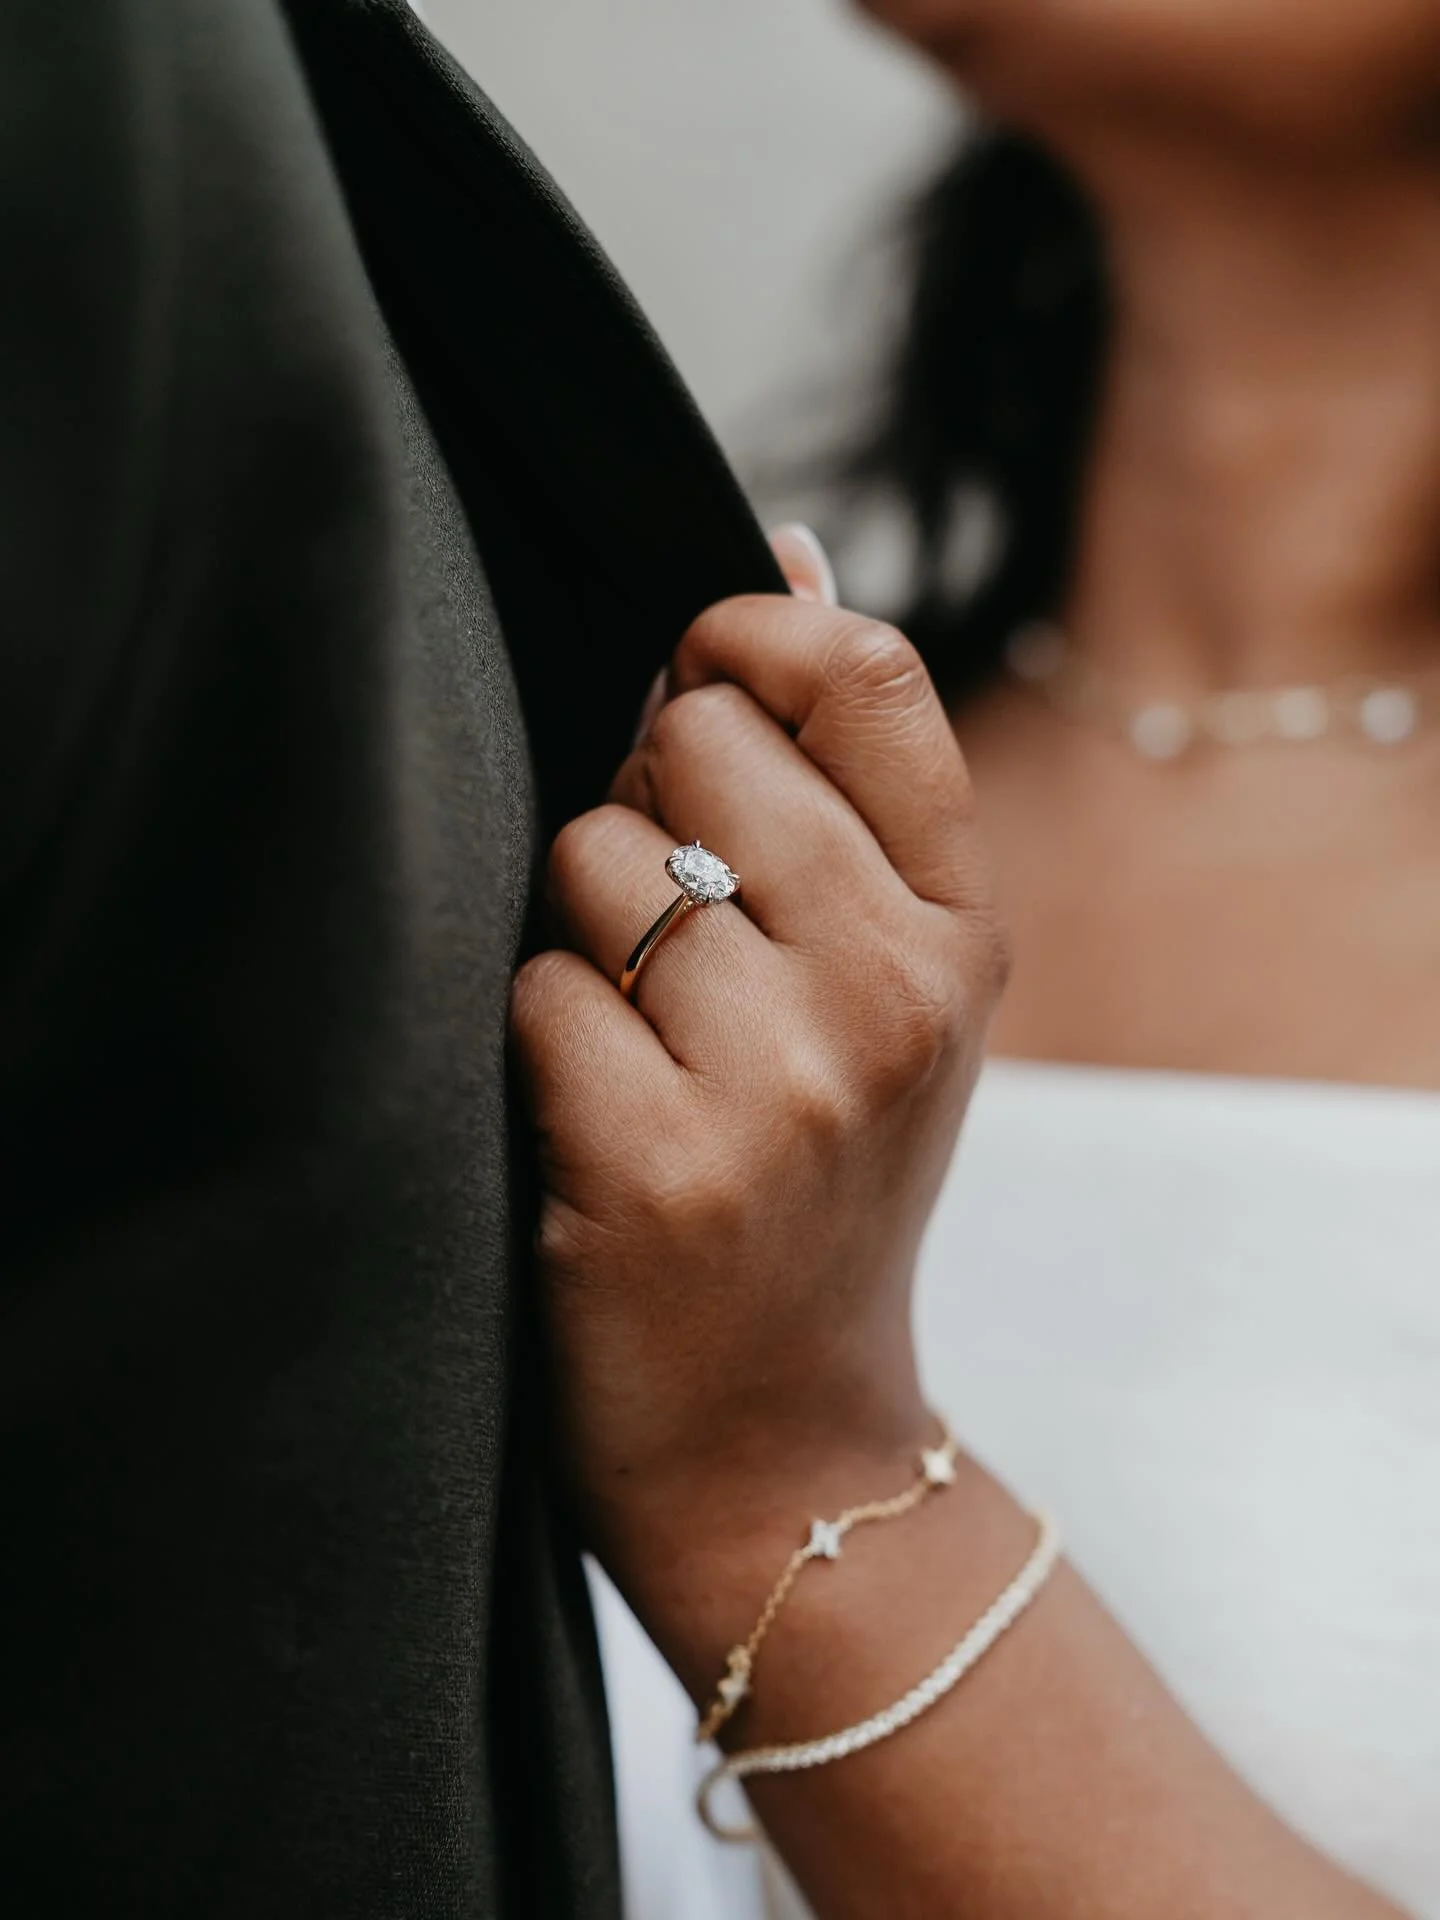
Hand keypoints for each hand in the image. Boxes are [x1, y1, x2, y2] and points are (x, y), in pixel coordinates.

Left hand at [510, 564, 1008, 1615]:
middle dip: (637, 813)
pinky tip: (591, 1132)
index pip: (864, 671)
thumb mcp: (881, 990)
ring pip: (591, 862)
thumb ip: (833, 784)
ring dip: (577, 938)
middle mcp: (895, 989)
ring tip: (638, 1049)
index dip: (744, 635)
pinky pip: (535, 990)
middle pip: (687, 740)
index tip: (690, 688)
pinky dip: (536, 1048)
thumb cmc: (815, 1191)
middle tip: (666, 943)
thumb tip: (779, 550)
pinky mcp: (665, 1168)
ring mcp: (788, 1081)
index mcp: (959, 928)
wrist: (790, 1446)